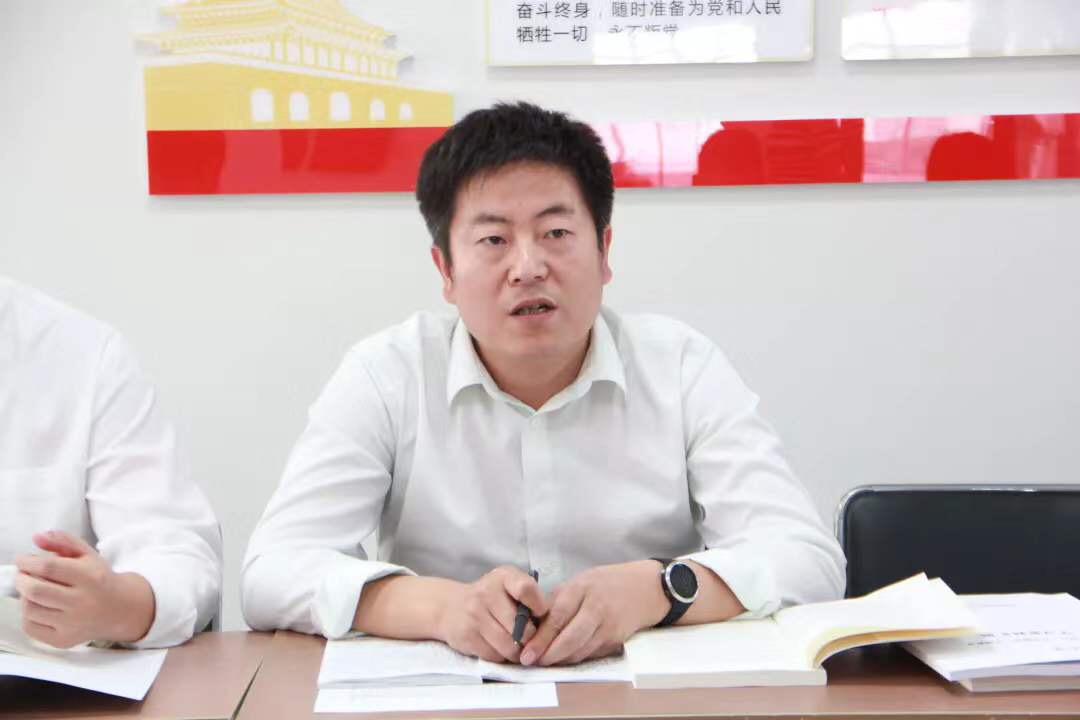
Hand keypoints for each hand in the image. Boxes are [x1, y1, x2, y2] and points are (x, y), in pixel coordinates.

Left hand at [14, 530, 154, 647]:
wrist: (120, 609)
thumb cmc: (98, 578)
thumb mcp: (87, 554)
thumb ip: (62, 541)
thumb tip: (36, 537)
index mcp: (90, 577)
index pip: (49, 567)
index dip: (28, 561)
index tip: (22, 559)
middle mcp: (82, 602)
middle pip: (35, 590)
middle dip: (21, 579)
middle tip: (23, 574)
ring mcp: (73, 624)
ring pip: (29, 609)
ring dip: (24, 596)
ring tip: (32, 589)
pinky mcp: (64, 640)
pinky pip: (30, 627)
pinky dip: (27, 614)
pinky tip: (38, 606)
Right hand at [437, 565, 547, 663]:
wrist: (450, 607)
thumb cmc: (490, 597)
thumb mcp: (508, 586)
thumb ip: (529, 597)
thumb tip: (548, 623)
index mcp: (503, 576)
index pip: (526, 589)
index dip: (539, 606)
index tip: (540, 615)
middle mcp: (486, 592)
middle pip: (520, 626)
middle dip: (530, 637)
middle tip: (530, 639)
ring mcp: (474, 615)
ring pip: (509, 645)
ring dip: (517, 651)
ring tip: (517, 646)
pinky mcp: (466, 636)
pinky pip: (494, 656)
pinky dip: (501, 656)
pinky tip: (499, 648)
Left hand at [521, 560, 665, 665]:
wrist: (647, 587)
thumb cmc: (608, 583)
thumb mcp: (580, 581)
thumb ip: (558, 600)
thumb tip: (531, 621)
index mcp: (582, 588)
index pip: (557, 616)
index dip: (540, 637)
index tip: (526, 651)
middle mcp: (595, 607)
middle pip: (569, 638)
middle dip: (548, 654)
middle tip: (532, 661)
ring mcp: (608, 625)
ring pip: (580, 650)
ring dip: (560, 659)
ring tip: (544, 661)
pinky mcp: (616, 639)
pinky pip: (591, 654)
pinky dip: (576, 658)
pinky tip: (565, 658)